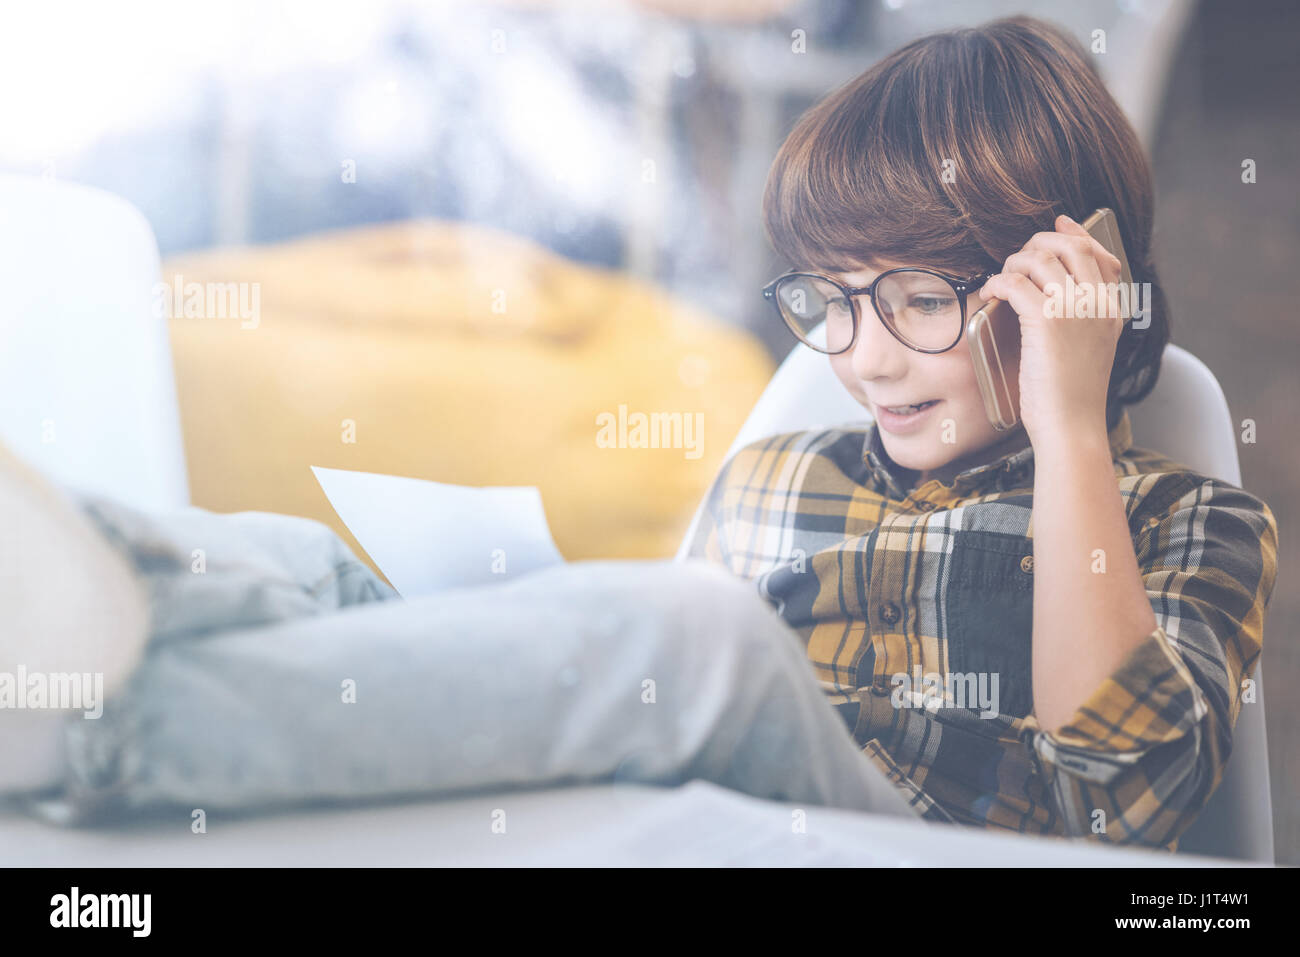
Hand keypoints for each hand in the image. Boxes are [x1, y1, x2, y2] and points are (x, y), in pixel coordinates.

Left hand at [977, 214, 1124, 450]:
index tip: (1058, 223)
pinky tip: (989, 293)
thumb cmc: (1071, 395)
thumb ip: (1080, 316)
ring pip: (1040, 258)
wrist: (1071, 426)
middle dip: (1037, 243)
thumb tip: (1051, 289)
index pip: (1098, 253)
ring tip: (1001, 280)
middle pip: (1069, 246)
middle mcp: (1098, 302)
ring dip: (1013, 262)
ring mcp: (1075, 308)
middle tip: (1017, 259)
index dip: (1074, 233)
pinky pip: (1016, 282)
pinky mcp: (1048, 320)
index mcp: (1112, 308)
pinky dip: (997, 282)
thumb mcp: (1088, 349)